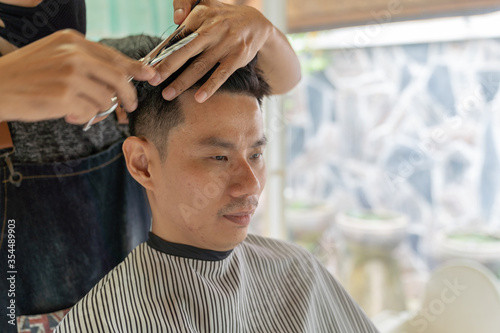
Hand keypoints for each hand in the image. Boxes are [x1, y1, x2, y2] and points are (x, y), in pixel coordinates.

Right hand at [0, 29, 156, 123]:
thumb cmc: (26, 74)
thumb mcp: (54, 54)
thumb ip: (84, 60)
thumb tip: (119, 76)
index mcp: (72, 40)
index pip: (113, 56)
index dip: (135, 68)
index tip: (150, 75)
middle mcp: (74, 54)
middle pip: (118, 78)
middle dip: (128, 95)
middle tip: (130, 106)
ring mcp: (71, 74)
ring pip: (105, 99)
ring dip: (95, 109)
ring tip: (74, 109)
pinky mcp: (65, 96)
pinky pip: (90, 112)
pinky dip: (82, 117)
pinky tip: (66, 114)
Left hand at [156, 0, 300, 102]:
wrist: (257, 22)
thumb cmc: (223, 18)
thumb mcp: (206, 6)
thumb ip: (186, 9)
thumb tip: (175, 20)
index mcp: (200, 16)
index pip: (176, 37)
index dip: (161, 52)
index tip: (147, 66)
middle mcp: (212, 28)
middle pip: (185, 50)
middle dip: (167, 67)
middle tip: (152, 80)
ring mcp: (226, 43)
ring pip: (201, 65)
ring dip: (183, 81)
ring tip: (168, 94)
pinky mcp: (238, 56)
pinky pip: (222, 74)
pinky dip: (210, 86)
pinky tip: (198, 98)